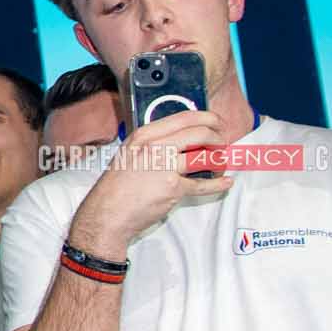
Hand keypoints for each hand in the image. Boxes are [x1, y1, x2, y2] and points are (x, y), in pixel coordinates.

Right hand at [70, 108, 232, 253]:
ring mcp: (164, 167)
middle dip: (218, 139)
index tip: (217, 124)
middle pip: (200, 133)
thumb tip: (185, 138)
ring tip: (218, 167)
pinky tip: (225, 182)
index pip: (185, 117)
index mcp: (144, 135)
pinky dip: (219, 184)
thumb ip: (154, 143)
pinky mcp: (172, 188)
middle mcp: (154, 147)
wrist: (106, 213)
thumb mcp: (130, 154)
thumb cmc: (117, 186)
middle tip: (222, 146)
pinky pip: (204, 184)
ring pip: (205, 157)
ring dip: (219, 162)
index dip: (208, 119)